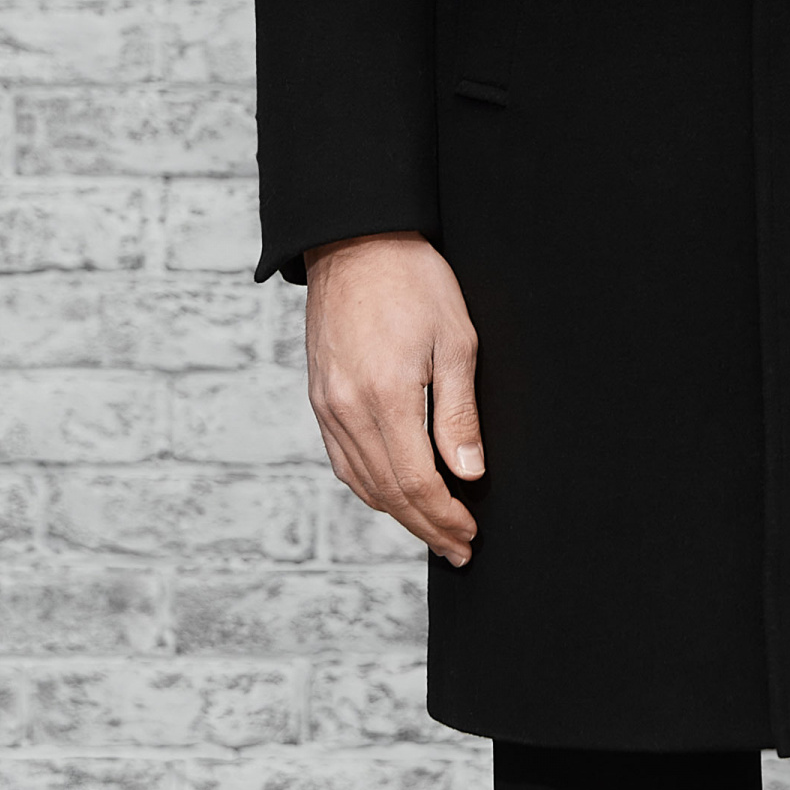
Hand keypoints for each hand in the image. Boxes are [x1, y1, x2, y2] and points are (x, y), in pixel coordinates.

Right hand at [302, 229, 483, 564]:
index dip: (445, 516)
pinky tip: (393, 493)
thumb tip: (470, 474)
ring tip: (432, 529)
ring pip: (362, 482)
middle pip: (388, 493)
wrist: (357, 241)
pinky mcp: (319, 398)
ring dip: (398, 514)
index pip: (417, 482)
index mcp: (386, 397)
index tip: (470, 534)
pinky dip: (370, 485)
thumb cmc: (414, 281)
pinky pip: (342, 460)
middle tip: (458, 548)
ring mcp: (328, 406)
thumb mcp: (456, 339)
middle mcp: (348, 410)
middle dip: (425, 526)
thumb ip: (459, 412)